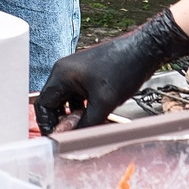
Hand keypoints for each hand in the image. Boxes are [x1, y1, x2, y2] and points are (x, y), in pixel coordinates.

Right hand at [34, 10, 188, 133]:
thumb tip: (70, 138)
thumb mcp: (103, 102)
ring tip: (86, 126)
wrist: (144, 50)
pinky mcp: (88, 75)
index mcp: (62, 74)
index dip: (47, 124)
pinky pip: (79, 96)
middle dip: (62, 120)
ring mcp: (77, 73)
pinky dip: (83, 108)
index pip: (43, 104)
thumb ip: (84, 123)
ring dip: (74, 116)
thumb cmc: (124, 68)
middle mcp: (65, 72)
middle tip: (71, 135)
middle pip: (54, 103)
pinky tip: (94, 116)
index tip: (55, 138)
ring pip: (67, 101)